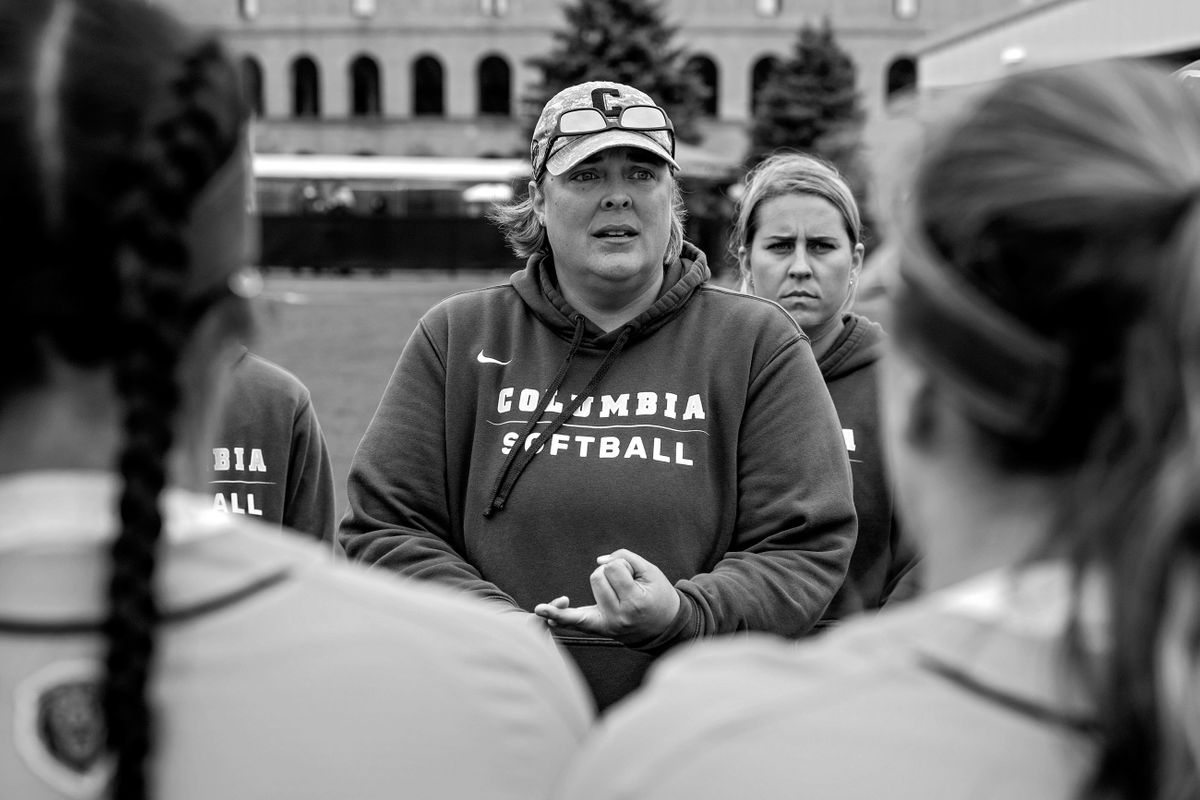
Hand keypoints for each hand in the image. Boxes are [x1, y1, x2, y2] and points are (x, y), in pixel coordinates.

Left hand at [534, 548, 679, 642]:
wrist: (664, 626)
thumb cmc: (658, 595)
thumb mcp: (651, 571)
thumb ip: (626, 558)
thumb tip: (598, 562)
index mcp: (634, 602)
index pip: (613, 568)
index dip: (623, 565)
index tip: (636, 577)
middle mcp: (617, 617)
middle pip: (597, 577)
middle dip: (610, 572)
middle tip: (628, 585)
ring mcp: (606, 626)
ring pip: (589, 587)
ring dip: (601, 582)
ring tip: (618, 592)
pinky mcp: (597, 629)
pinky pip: (574, 621)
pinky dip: (558, 615)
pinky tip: (542, 611)